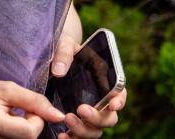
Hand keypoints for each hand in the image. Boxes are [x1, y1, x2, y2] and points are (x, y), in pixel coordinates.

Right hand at [0, 74, 64, 138]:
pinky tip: (5, 130)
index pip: (28, 133)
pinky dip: (13, 138)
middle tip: (18, 115)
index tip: (29, 110)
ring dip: (21, 135)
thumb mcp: (6, 89)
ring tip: (10, 122)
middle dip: (29, 129)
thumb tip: (58, 116)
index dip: (37, 121)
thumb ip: (34, 101)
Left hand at [49, 7, 124, 137]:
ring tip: (68, 120)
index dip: (120, 101)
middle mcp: (101, 100)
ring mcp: (89, 112)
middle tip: (80, 110)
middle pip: (109, 118)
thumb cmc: (65, 48)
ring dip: (84, 130)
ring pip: (95, 130)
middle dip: (97, 117)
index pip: (120, 93)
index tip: (112, 104)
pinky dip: (73, 138)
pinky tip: (62, 136)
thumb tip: (59, 71)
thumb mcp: (65, 44)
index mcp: (106, 80)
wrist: (54, 58)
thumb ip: (64, 54)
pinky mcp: (76, 120)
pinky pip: (80, 135)